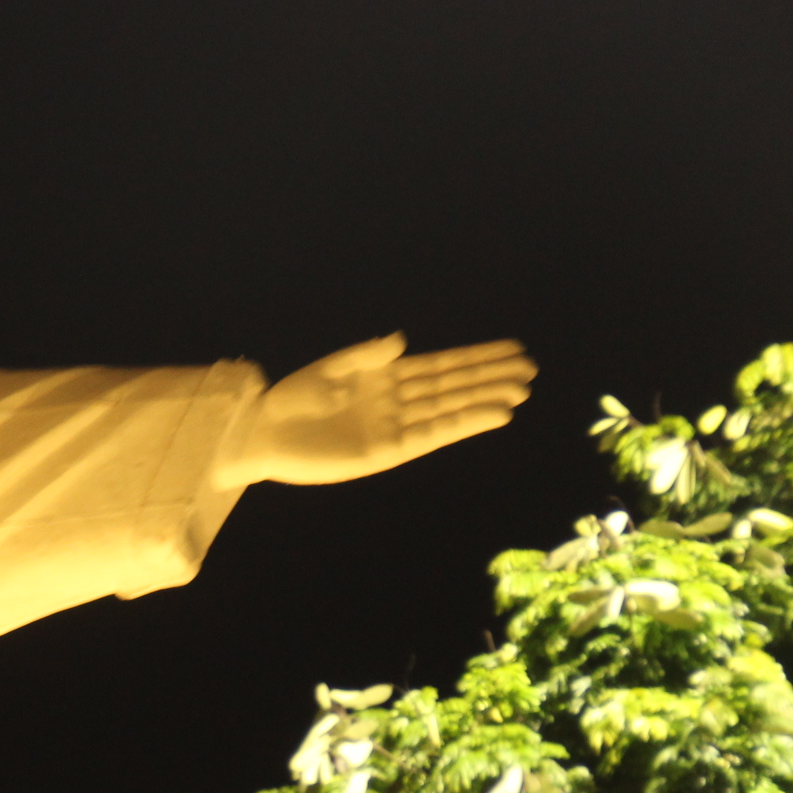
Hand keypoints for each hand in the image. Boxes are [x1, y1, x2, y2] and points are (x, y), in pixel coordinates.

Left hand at [214, 334, 533, 488]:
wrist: (262, 435)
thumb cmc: (289, 400)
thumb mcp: (330, 369)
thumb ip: (368, 355)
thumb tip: (404, 341)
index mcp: (384, 378)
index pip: (440, 366)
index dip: (475, 358)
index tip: (511, 349)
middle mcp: (395, 402)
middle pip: (452, 386)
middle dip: (490, 377)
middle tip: (530, 369)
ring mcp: (393, 426)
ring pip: (449, 410)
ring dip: (484, 400)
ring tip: (520, 391)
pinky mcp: (386, 450)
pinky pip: (432, 435)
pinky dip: (462, 424)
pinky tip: (491, 415)